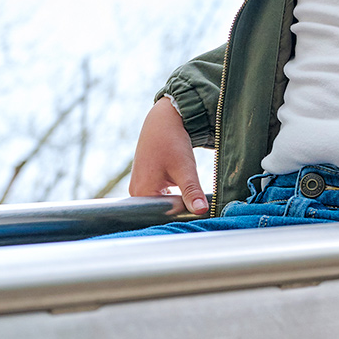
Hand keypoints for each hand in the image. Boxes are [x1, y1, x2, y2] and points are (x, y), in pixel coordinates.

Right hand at [130, 97, 209, 212]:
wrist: (163, 121)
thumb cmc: (172, 142)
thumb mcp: (185, 168)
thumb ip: (192, 192)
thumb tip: (202, 211)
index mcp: (142, 192)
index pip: (160, 216)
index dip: (178, 217)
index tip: (192, 215)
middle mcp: (136, 192)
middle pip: (159, 211)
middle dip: (176, 210)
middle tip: (193, 207)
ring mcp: (138, 186)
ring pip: (159, 203)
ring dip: (173, 202)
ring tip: (186, 197)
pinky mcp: (143, 180)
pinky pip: (157, 195)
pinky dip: (169, 195)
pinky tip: (179, 190)